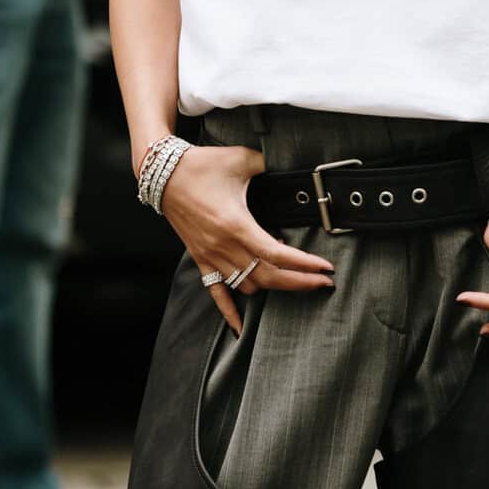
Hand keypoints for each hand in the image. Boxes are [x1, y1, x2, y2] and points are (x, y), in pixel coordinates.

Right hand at [160, 144, 334, 336]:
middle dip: (300, 282)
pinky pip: (216, 293)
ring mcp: (211, 256)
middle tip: (324, 282)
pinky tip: (240, 329)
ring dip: (273, 286)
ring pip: (248, 286)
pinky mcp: (201, 259)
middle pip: (268, 276)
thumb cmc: (202, 165)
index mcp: (236, 225)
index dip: (304, 264)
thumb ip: (270, 163)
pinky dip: (230, 312)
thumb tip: (293, 165)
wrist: (162, 173)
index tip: (326, 268)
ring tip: (292, 276)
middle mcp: (223, 246)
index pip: (277, 255)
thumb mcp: (241, 159)